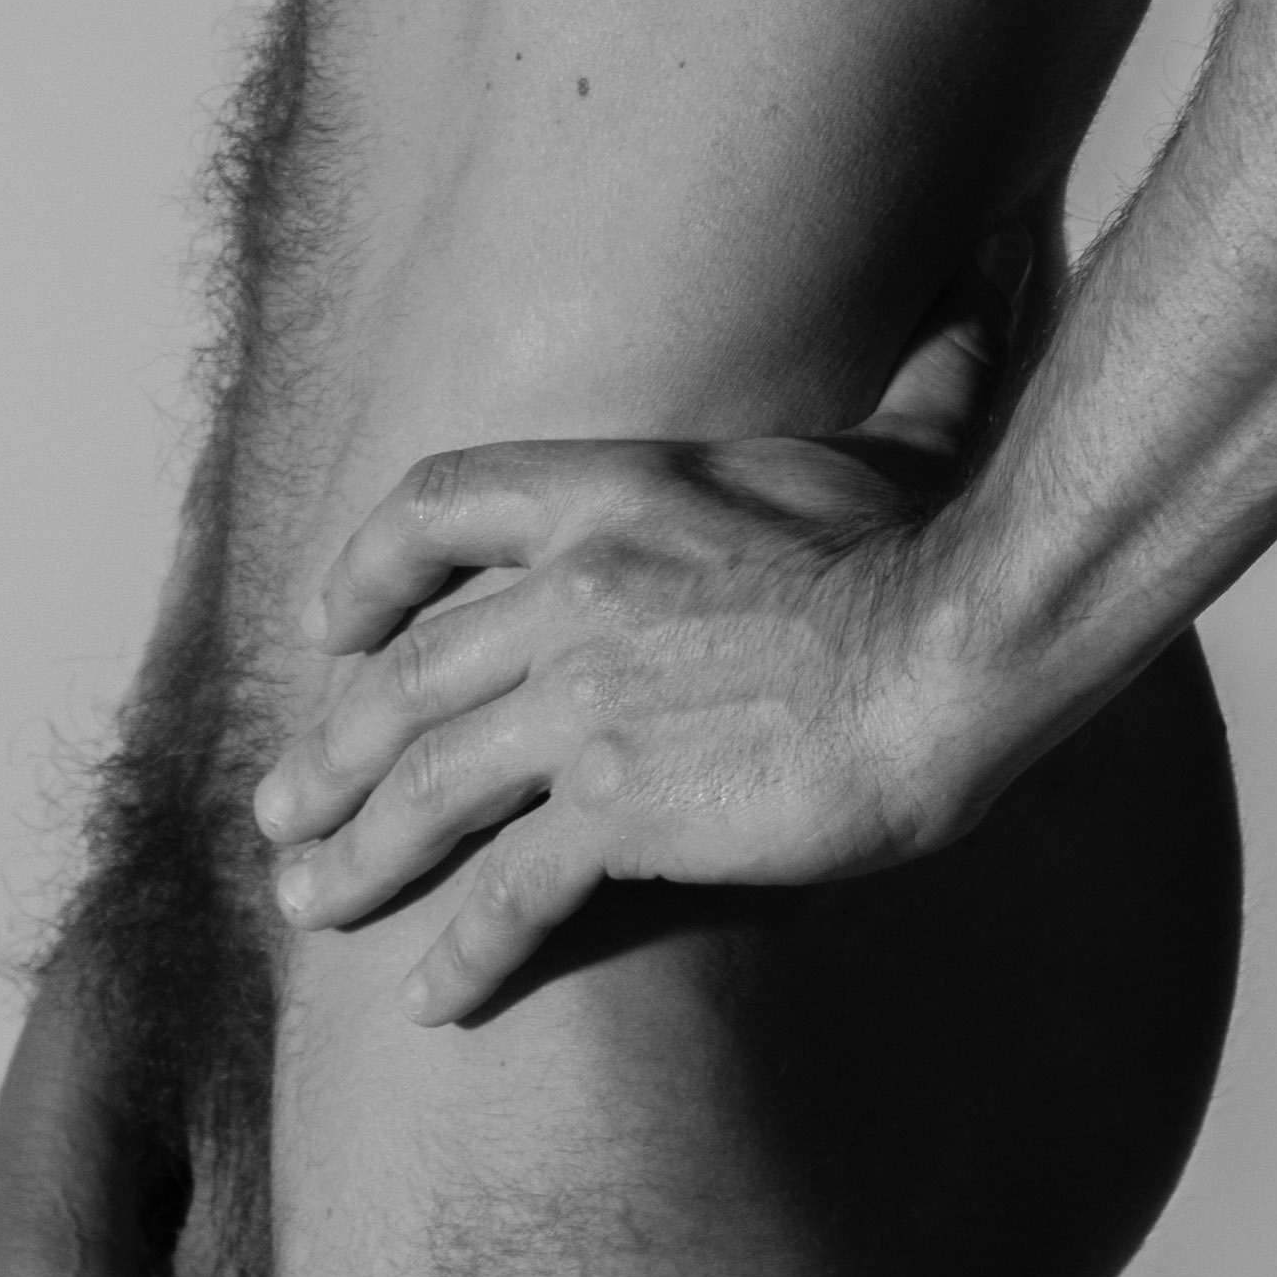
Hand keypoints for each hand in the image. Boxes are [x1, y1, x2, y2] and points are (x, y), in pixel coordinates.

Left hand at [254, 383, 997, 1025]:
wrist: (959, 644)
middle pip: (402, 675)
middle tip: (281, 813)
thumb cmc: (939, 543)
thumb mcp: (899, 442)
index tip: (323, 627)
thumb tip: (995, 277)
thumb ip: (917, 370)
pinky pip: (511, 890)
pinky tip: (430, 1000)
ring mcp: (585, 701)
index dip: (364, 568)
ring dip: (357, 857)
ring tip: (307, 906)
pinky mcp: (622, 805)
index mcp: (610, 490)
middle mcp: (569, 589)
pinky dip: (462, 950)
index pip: (435, 506)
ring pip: (426, 787)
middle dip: (328, 753)